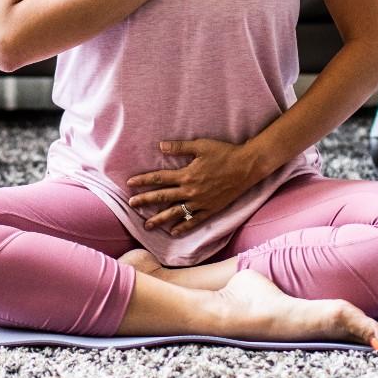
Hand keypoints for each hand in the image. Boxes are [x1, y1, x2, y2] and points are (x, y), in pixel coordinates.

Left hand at [126, 138, 265, 235]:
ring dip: (159, 219)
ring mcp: (201, 202)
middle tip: (130, 205)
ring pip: (175, 212)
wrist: (247, 166)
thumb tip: (160, 146)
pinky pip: (194, 221)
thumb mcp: (201, 146)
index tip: (130, 184)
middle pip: (163, 197)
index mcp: (187, 174)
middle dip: (145, 200)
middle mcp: (191, 190)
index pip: (159, 178)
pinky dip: (183, 227)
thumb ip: (179, 147)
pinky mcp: (211, 209)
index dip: (144, 181)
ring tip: (146, 225)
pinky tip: (173, 232)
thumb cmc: (224, 153)